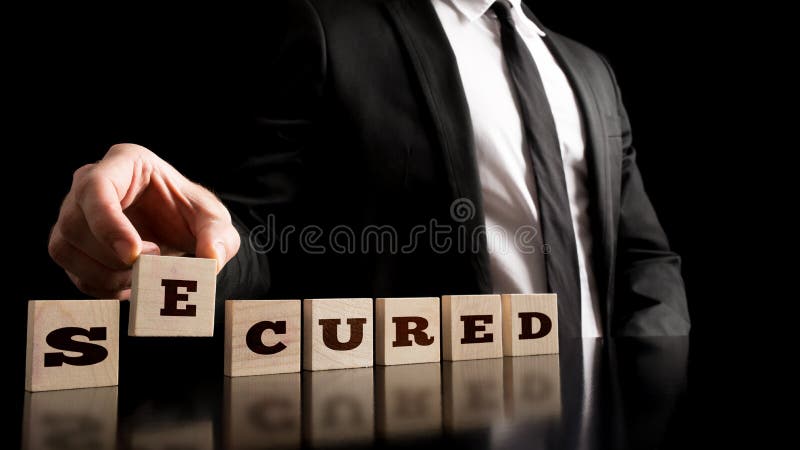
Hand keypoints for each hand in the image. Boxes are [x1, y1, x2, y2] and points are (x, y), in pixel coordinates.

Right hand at [49, 143, 239, 298]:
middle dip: (112, 256)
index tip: (134, 254)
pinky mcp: (71, 243)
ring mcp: (74, 212)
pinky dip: (101, 287)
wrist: (176, 229)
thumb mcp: (213, 220)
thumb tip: (211, 260)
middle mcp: (89, 182)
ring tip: (143, 276)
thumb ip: (219, 236)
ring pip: (65, 249)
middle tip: (152, 265)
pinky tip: (130, 285)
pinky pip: (72, 271)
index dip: (108, 224)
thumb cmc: (190, 214)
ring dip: (105, 274)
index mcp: (125, 162)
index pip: (95, 187)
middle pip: (75, 223)